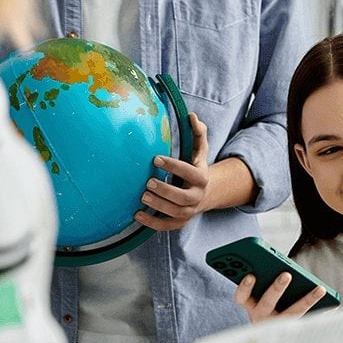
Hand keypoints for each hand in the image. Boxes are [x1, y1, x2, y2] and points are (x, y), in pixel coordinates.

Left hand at [136, 113, 209, 231]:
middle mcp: (197, 196)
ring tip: (142, 196)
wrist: (205, 193)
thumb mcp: (200, 151)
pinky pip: (166, 226)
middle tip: (148, 182)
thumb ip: (198, 133)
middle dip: (166, 190)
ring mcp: (189, 211)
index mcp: (202, 178)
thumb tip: (192, 116)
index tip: (156, 159)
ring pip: (175, 212)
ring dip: (158, 206)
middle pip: (184, 197)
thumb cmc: (196, 167)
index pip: (190, 173)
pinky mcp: (180, 222)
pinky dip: (152, 223)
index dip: (174, 166)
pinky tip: (137, 214)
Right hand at [233, 271, 325, 323]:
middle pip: (267, 302)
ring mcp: (278, 326)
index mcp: (250, 305)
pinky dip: (322, 313)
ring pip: (293, 313)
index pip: (241, 296)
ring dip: (307, 300)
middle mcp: (261, 317)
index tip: (251, 275)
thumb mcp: (258, 295)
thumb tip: (282, 267)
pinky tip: (334, 305)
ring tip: (320, 288)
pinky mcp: (294, 330)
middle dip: (276, 288)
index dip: (245, 286)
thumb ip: (263, 281)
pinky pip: (309, 322)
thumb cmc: (265, 305)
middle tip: (286, 275)